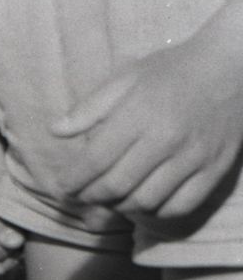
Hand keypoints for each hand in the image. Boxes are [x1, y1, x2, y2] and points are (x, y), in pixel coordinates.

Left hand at [48, 23, 242, 221]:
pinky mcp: (216, 169)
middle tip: (81, 197)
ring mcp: (194, 158)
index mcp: (138, 116)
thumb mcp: (125, 79)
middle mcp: (166, 140)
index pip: (96, 160)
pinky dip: (158, 212)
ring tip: (110, 200)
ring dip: (122, 207)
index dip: (74, 179)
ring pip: (148, 200)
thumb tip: (55, 131)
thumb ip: (89, 108)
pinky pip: (182, 205)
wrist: (232, 67)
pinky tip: (145, 202)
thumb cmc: (172, 70)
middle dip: (92, 197)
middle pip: (118, 185)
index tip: (62, 186)